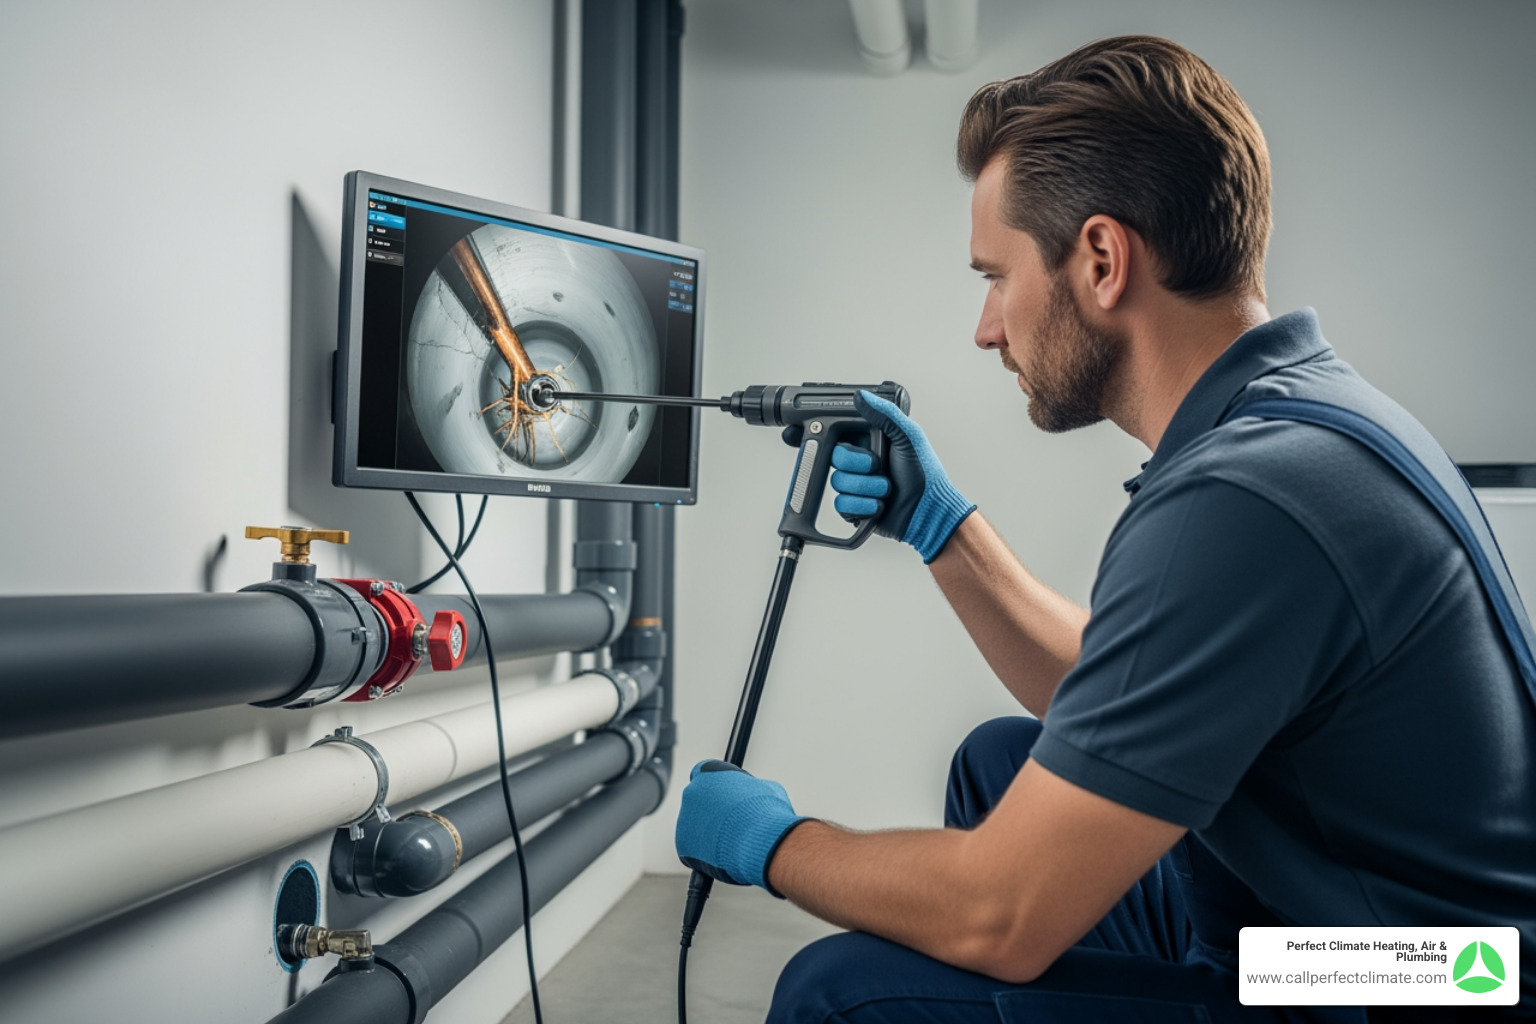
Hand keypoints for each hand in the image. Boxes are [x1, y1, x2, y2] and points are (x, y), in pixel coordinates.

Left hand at [675, 760, 808, 894]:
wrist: (760, 840)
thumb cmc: (768, 813)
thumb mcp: (767, 790)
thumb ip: (751, 790)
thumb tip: (754, 797)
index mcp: (710, 773)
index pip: (703, 774)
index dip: (716, 788)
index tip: (727, 799)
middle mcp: (692, 792)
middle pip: (698, 802)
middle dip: (711, 814)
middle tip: (731, 826)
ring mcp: (685, 818)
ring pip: (696, 829)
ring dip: (710, 836)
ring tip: (735, 844)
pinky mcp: (683, 844)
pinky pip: (694, 850)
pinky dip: (707, 856)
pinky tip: (726, 857)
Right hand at [825, 390, 975, 562]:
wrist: (928, 511)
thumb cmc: (925, 475)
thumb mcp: (909, 437)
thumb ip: (886, 414)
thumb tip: (862, 396)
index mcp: (870, 443)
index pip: (839, 437)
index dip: (844, 444)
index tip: (863, 449)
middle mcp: (861, 463)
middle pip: (835, 460)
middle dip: (861, 468)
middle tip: (880, 468)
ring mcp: (857, 485)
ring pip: (838, 483)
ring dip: (867, 489)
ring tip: (886, 490)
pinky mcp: (855, 507)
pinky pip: (841, 505)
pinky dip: (863, 506)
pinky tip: (879, 505)